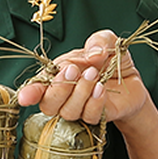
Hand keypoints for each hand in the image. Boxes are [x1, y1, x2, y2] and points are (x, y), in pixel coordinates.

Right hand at [17, 30, 148, 124]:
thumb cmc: (111, 60)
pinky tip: (101, 89)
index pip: (37, 87)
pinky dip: (94, 102)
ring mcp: (78, 109)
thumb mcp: (107, 42)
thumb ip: (98, 41)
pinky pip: (88, 116)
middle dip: (58, 88)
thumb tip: (93, 54)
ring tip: (94, 74)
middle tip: (73, 70)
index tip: (26, 97)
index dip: (30, 93)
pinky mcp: (95, 117)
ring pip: (68, 111)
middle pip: (48, 104)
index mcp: (57, 75)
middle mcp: (63, 96)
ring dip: (80, 92)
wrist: (131, 79)